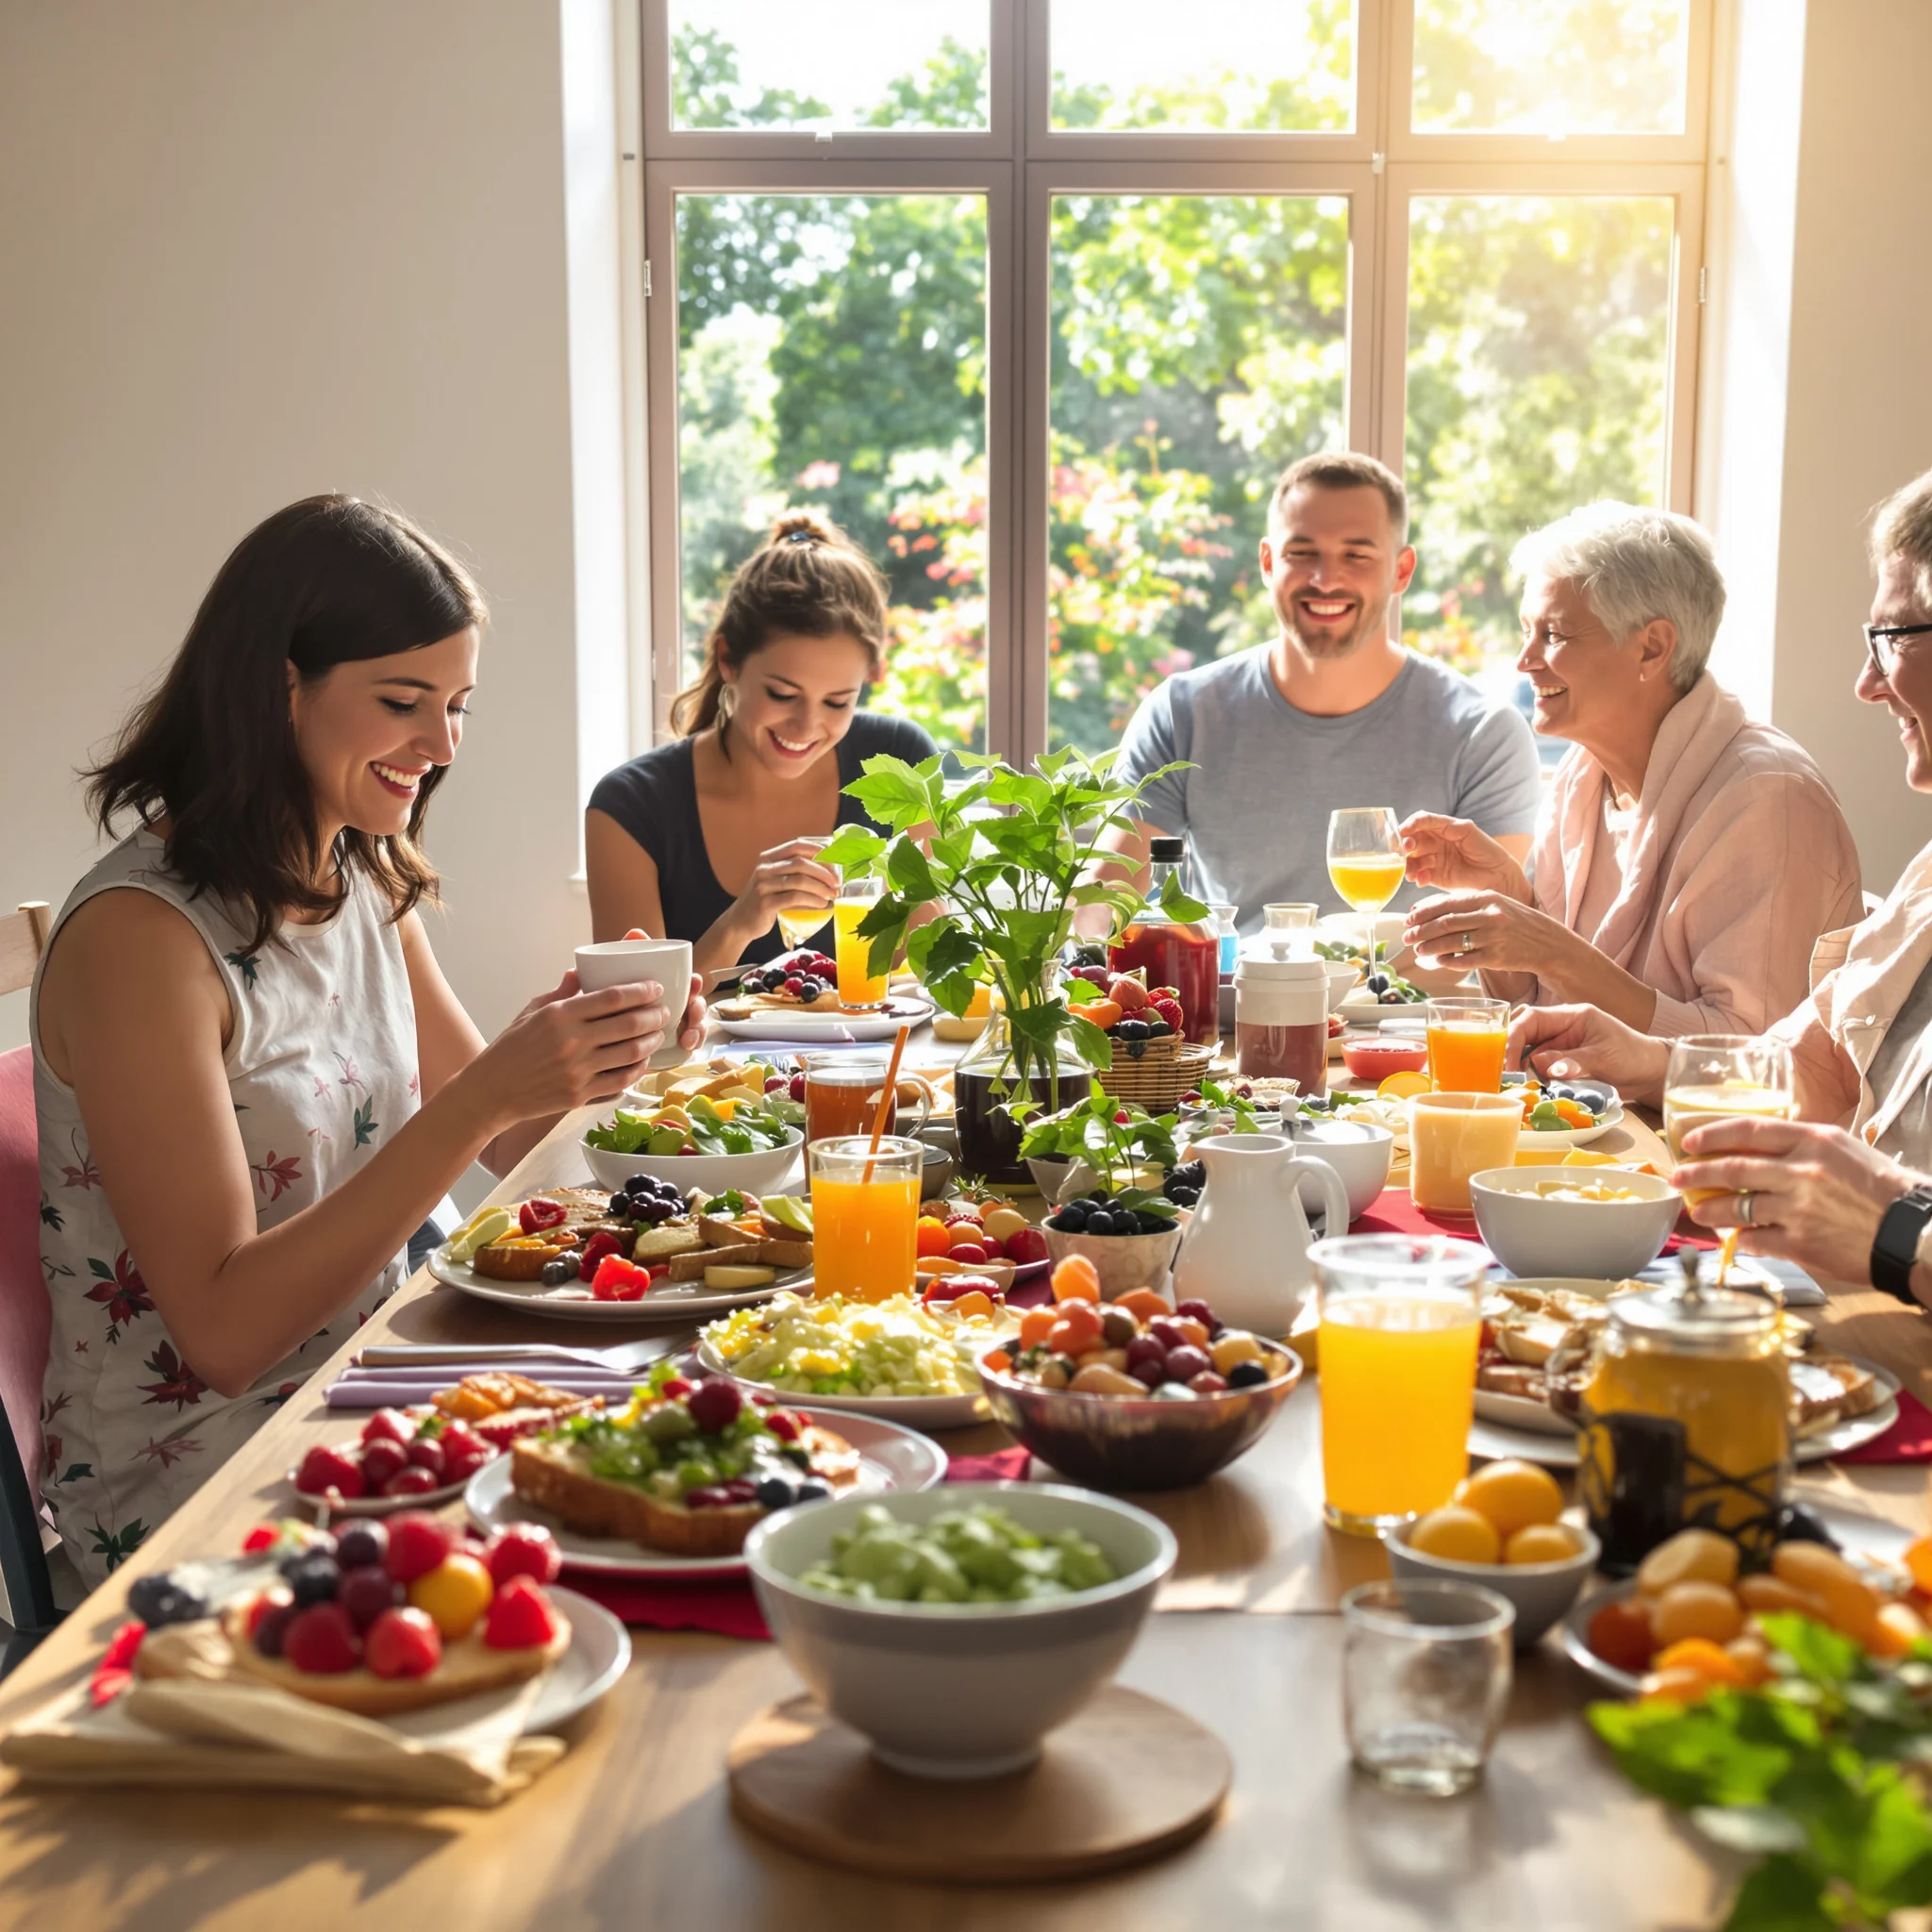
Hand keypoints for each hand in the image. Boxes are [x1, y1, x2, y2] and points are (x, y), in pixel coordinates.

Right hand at [468, 972, 702, 1125]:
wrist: (492, 1091)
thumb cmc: (511, 1048)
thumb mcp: (531, 1011)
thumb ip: (561, 993)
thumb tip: (581, 971)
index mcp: (559, 1015)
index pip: (612, 997)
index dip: (641, 991)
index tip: (655, 988)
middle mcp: (571, 1041)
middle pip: (629, 1024)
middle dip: (655, 1015)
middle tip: (665, 1011)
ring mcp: (578, 1070)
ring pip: (631, 1053)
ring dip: (652, 1042)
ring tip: (658, 1034)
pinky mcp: (580, 1094)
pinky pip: (621, 1080)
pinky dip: (638, 1069)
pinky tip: (643, 1060)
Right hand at [730, 838, 839, 943]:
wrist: (740, 922)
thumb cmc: (765, 900)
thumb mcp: (773, 880)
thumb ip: (791, 871)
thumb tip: (827, 868)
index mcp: (767, 858)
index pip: (796, 845)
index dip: (818, 850)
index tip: (835, 860)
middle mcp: (764, 869)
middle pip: (800, 863)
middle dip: (823, 872)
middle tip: (837, 882)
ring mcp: (763, 886)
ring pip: (799, 881)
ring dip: (821, 887)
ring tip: (832, 894)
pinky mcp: (766, 903)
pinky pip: (795, 898)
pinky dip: (812, 900)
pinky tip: (822, 904)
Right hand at [1399, 812, 1529, 898]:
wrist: (1498, 876)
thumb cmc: (1486, 849)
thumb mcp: (1468, 831)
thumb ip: (1447, 825)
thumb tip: (1427, 822)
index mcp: (1442, 828)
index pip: (1420, 822)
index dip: (1409, 825)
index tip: (1402, 832)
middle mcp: (1435, 842)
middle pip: (1412, 840)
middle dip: (1405, 846)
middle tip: (1405, 851)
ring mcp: (1434, 859)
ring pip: (1412, 859)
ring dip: (1407, 865)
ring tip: (1411, 872)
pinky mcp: (1434, 877)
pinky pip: (1419, 875)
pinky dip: (1417, 877)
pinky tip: (1422, 880)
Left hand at [1403, 889, 1567, 977]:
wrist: (1548, 943)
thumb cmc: (1517, 923)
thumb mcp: (1497, 904)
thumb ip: (1468, 905)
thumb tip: (1430, 909)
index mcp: (1487, 898)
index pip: (1446, 903)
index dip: (1423, 912)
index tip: (1408, 919)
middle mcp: (1489, 916)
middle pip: (1444, 923)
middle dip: (1420, 932)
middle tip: (1407, 937)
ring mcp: (1493, 937)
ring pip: (1450, 942)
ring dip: (1429, 948)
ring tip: (1418, 951)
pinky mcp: (1496, 957)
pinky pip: (1464, 960)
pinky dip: (1448, 962)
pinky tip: (1439, 962)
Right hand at [1508, 1002, 1669, 1106]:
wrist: (1651, 1073)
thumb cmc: (1633, 1056)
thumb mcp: (1603, 1057)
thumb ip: (1571, 1061)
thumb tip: (1539, 1065)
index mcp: (1571, 1016)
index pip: (1532, 1019)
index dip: (1513, 1037)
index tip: (1506, 1061)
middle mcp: (1560, 1029)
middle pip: (1523, 1034)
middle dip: (1509, 1052)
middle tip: (1503, 1075)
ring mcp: (1560, 1047)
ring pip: (1527, 1053)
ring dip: (1519, 1068)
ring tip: (1513, 1085)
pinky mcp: (1561, 1065)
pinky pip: (1538, 1069)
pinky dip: (1530, 1079)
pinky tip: (1526, 1090)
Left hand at [1674, 1118, 1918, 1287]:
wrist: (1912, 1233)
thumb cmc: (1883, 1190)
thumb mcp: (1845, 1150)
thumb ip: (1803, 1145)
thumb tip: (1762, 1147)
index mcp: (1813, 1141)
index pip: (1748, 1130)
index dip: (1711, 1134)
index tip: (1689, 1141)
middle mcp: (1801, 1172)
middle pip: (1732, 1168)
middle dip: (1697, 1173)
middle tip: (1678, 1176)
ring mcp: (1798, 1209)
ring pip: (1736, 1208)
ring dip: (1709, 1210)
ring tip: (1697, 1211)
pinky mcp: (1800, 1244)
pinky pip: (1754, 1239)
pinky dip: (1740, 1238)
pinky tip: (1735, 1237)